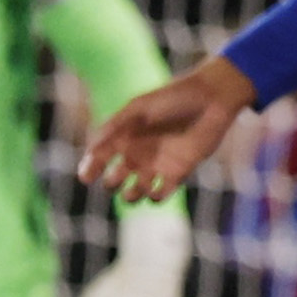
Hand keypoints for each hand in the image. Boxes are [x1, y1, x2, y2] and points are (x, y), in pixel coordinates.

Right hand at [82, 59, 255, 203]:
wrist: (210, 100)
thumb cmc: (172, 98)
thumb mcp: (138, 109)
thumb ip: (115, 127)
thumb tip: (91, 150)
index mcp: (124, 135)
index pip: (99, 157)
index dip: (89, 169)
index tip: (86, 177)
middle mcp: (138, 152)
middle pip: (115, 178)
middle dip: (111, 184)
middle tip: (116, 178)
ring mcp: (157, 164)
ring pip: (136, 191)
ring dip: (131, 197)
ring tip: (133, 192)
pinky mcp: (178, 172)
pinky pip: (161, 194)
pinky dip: (155, 199)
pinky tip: (153, 193)